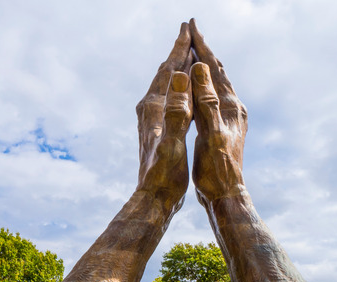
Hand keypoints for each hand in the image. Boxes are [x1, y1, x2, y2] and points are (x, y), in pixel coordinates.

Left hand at [39, 23, 193, 281]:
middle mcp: (149, 109)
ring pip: (165, 84)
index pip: (167, 70)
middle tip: (188, 31)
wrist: (152, 200)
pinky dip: (178, 86)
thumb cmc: (164, 176)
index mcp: (153, 108)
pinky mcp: (156, 129)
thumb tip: (176, 78)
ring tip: (187, 54)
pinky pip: (169, 98)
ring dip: (177, 67)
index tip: (187, 27)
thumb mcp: (172, 142)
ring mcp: (151, 119)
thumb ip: (175, 111)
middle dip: (177, 51)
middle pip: (164, 72)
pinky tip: (184, 91)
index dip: (179, 48)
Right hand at [189, 19, 247, 205]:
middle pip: (218, 72)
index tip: (191, 25)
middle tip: (191, 29)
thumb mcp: (210, 133)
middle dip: (204, 50)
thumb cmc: (217, 169)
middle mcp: (233, 109)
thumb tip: (201, 68)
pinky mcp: (224, 128)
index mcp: (230, 107)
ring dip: (205, 66)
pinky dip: (203, 85)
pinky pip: (212, 97)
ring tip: (195, 52)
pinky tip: (199, 90)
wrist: (226, 196)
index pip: (214, 68)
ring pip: (216, 84)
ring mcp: (230, 119)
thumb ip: (207, 101)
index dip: (202, 46)